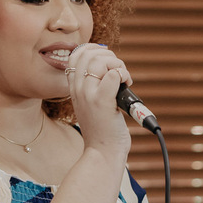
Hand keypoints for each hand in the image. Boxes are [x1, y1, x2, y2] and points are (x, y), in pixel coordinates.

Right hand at [64, 43, 132, 157]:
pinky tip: (127, 85)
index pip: (77, 54)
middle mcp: (78, 89)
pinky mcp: (102, 101)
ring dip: (119, 65)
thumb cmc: (103, 129)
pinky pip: (113, 74)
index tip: (109, 61)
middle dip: (111, 57)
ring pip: (101, 61)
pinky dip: (124, 75)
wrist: (103, 152)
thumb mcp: (93, 103)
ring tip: (124, 80)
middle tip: (120, 73)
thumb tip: (111, 66)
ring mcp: (89, 94)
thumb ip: (96, 86)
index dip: (94, 50)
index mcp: (75, 88)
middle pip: (90, 54)